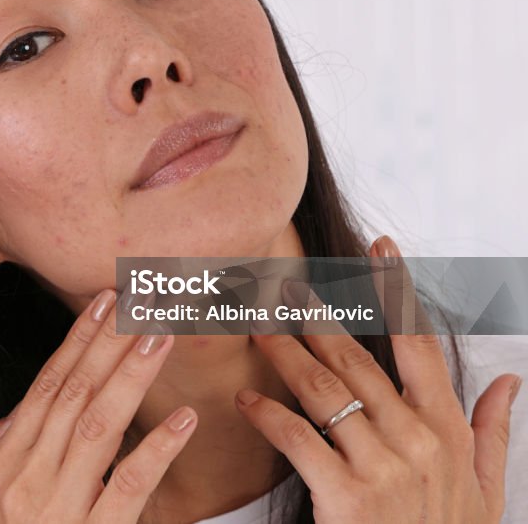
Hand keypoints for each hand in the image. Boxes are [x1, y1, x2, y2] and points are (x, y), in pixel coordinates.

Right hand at [0, 288, 196, 522]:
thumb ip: (5, 447)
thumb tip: (24, 405)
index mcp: (0, 464)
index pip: (45, 387)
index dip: (76, 341)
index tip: (105, 302)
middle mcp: (19, 481)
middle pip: (72, 396)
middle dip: (109, 344)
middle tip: (143, 300)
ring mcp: (51, 511)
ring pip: (98, 428)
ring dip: (132, 377)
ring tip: (162, 337)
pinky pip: (128, 485)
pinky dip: (157, 448)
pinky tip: (183, 417)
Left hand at [234, 236, 520, 522]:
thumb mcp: (486, 491)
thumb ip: (493, 432)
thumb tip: (509, 380)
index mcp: (447, 430)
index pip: (420, 343)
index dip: (397, 291)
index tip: (379, 248)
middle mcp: (417, 439)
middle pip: (357, 359)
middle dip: (316, 318)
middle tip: (284, 287)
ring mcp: (383, 467)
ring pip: (323, 391)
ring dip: (284, 355)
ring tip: (255, 329)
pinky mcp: (347, 496)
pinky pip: (299, 440)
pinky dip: (268, 416)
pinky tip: (244, 400)